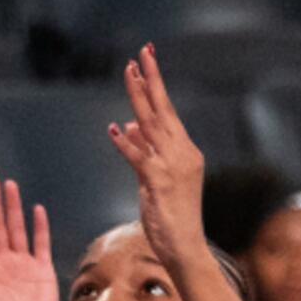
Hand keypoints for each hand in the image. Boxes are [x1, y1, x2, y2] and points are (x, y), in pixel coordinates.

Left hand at [107, 47, 208, 274]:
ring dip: (139, 98)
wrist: (186, 249)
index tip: (145, 59)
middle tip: (142, 52)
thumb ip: (143, 149)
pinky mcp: (159, 183)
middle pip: (163, 109)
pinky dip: (125, 143)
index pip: (168, 111)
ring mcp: (172, 167)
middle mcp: (183, 153)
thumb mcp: (154, 178)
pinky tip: (114, 128)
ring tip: (128, 72)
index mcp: (185, 151)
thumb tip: (128, 123)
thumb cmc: (172, 216)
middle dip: (151, 79)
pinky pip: (139, 158)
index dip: (154, 85)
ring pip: (152, 124)